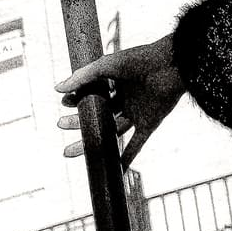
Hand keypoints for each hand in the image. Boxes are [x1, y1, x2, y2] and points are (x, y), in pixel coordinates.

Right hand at [57, 34, 185, 169]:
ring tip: (68, 152)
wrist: (173, 64)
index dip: (78, 100)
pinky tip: (114, 171)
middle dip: (78, 122)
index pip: (92, 94)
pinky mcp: (150, 124)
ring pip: (111, 132)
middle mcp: (128, 98)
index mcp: (119, 81)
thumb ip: (83, 77)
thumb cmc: (142, 58)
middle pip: (98, 115)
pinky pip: (136, 145)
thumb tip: (58, 89)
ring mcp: (138, 113)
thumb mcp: (108, 65)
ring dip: (92, 142)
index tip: (65, 103)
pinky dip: (126, 158)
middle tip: (60, 124)